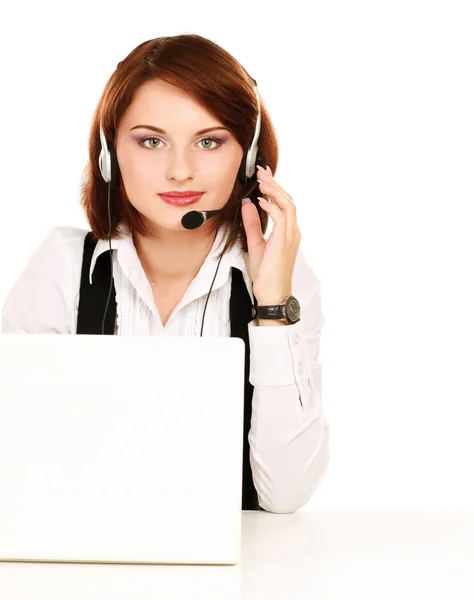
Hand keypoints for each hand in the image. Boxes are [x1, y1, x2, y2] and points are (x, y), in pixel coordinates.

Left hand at [240, 165, 300, 303]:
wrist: (272, 293)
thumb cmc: (266, 274)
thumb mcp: (255, 243)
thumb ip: (252, 224)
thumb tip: (248, 205)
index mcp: (288, 232)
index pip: (284, 204)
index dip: (274, 188)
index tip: (264, 176)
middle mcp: (292, 231)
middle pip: (288, 200)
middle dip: (274, 184)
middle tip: (261, 171)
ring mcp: (290, 236)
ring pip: (287, 204)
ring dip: (274, 190)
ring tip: (262, 180)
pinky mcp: (284, 241)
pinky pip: (281, 218)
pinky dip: (272, 206)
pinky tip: (261, 200)